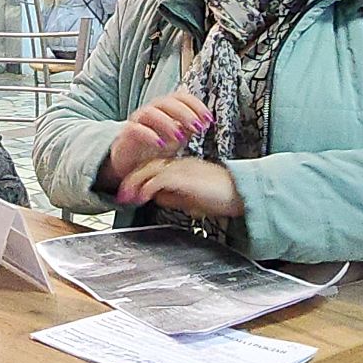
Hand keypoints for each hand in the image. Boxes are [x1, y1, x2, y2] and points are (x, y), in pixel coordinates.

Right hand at [106, 89, 211, 182]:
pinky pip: (135, 129)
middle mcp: (151, 111)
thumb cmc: (154, 149)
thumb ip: (188, 128)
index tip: (209, 119)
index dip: (196, 105)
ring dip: (167, 123)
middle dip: (185, 113)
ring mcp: (137, 122)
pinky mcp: (126, 135)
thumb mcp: (176, 138)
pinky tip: (160, 144)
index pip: (180, 97)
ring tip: (180, 138)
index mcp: (165, 109)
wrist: (131, 164)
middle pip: (167, 102)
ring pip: (150, 112)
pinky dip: (149, 135)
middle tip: (197, 127)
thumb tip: (205, 121)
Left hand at [116, 157, 243, 217]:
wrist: (241, 192)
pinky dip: (148, 186)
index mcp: (183, 167)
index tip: (129, 191)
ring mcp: (183, 169)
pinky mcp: (186, 177)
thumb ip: (175, 196)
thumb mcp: (192, 198)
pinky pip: (160, 178)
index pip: (154, 167)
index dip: (139, 178)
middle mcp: (180, 164)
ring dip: (135, 183)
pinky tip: (142, 196)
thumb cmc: (222, 196)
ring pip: (151, 169)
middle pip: (148, 166)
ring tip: (125, 197)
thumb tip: (157, 198)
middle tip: (121, 195)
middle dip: (131, 180)